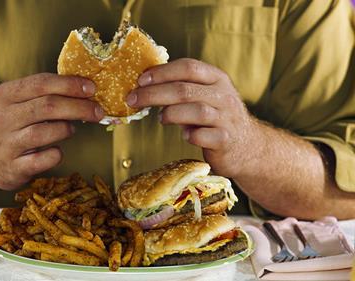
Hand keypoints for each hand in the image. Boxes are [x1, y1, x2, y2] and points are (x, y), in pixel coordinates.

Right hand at [0, 73, 104, 189]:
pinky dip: (56, 154)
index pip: (41, 83)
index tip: (92, 88)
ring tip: (71, 128)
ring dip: (66, 129)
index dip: (70, 84)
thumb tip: (84, 89)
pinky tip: (56, 150)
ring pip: (45, 132)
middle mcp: (3, 118)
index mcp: (5, 95)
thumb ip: (42, 93)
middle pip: (48, 106)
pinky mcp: (12, 168)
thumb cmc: (6, 124)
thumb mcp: (14, 101)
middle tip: (98, 111)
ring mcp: (6, 144)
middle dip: (79, 107)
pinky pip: (42, 160)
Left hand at [126, 58, 260, 176]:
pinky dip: (190, 136)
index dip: (162, 72)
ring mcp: (227, 118)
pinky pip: (204, 136)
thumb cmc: (216, 117)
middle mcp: (223, 95)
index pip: (188, 67)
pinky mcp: (226, 140)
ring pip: (196, 110)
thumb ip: (182, 87)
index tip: (140, 80)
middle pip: (184, 89)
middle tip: (132, 99)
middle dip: (154, 94)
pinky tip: (185, 136)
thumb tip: (144, 84)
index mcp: (216, 78)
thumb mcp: (205, 95)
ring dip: (171, 113)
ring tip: (161, 118)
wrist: (247, 146)